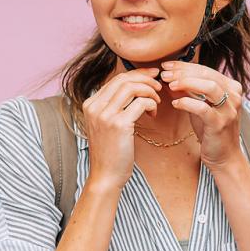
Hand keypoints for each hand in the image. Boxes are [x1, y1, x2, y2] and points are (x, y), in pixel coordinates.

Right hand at [82, 69, 160, 191]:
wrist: (106, 176)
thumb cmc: (110, 152)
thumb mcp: (105, 124)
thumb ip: (113, 106)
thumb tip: (134, 88)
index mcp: (90, 104)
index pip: (115, 79)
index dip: (136, 74)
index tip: (151, 75)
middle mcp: (95, 106)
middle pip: (124, 79)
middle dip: (145, 78)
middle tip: (159, 85)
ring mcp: (105, 115)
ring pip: (132, 87)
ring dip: (150, 91)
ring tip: (157, 102)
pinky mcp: (118, 124)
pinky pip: (141, 102)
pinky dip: (151, 104)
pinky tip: (153, 113)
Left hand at [159, 60, 246, 170]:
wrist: (224, 157)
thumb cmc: (212, 131)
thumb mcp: (200, 107)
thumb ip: (189, 92)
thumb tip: (170, 78)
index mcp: (231, 88)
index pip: (206, 70)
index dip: (184, 66)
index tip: (167, 65)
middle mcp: (234, 96)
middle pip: (207, 74)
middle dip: (183, 72)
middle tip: (165, 73)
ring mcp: (229, 109)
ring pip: (209, 86)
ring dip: (186, 83)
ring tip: (170, 85)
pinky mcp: (220, 123)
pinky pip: (202, 108)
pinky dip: (187, 103)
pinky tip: (175, 104)